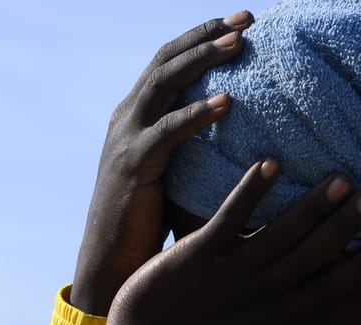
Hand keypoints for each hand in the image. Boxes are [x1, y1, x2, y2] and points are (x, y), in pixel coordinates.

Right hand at [70, 12, 252, 316]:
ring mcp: (125, 138)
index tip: (243, 22)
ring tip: (240, 44)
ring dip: (204, 59)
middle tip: (249, 18)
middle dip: (208, 34)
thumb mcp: (172, 174)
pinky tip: (227, 103)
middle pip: (167, 59)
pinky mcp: (131, 165)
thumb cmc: (148, 225)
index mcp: (135, 115)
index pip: (169, 61)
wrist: (111, 263)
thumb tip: (247, 136)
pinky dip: (197, 114)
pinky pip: (168, 132)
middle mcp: (127, 117)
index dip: (203, 36)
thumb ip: (194, 148)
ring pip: (165, 83)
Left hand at [102, 160, 360, 324]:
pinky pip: (230, 218)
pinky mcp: (198, 253)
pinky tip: (272, 163)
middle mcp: (261, 293)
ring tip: (339, 178)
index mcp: (278, 317)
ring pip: (280, 234)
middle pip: (312, 254)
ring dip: (310, 206)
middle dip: (345, 225)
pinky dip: (250, 192)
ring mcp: (230, 272)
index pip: (329, 289)